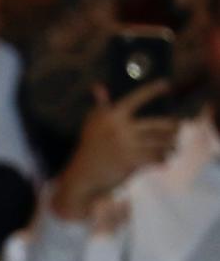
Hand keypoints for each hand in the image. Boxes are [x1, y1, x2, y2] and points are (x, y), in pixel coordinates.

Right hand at [51, 83, 177, 219]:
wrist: (83, 176)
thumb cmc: (89, 148)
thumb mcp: (91, 125)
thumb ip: (99, 106)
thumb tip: (97, 86)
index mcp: (111, 116)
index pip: (136, 98)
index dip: (152, 90)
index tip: (166, 84)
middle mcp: (120, 128)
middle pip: (158, 124)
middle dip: (173, 127)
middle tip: (179, 127)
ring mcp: (126, 144)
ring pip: (160, 142)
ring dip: (171, 145)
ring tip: (173, 146)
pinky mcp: (131, 161)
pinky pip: (155, 157)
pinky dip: (163, 159)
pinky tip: (164, 160)